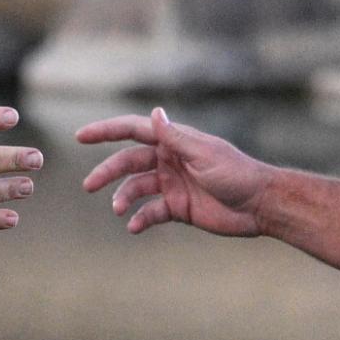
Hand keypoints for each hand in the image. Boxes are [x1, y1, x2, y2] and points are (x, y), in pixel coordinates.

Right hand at [76, 107, 276, 235]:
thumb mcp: (204, 154)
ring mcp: (172, 184)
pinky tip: (134, 226)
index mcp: (174, 141)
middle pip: (128, 162)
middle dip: (107, 172)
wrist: (259, 205)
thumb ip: (175, 137)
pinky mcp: (177, 207)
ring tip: (117, 209)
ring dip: (123, 198)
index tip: (80, 136)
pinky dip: (139, 219)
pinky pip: (151, 212)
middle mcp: (169, 160)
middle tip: (89, 186)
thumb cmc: (236, 173)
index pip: (133, 131)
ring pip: (136, 188)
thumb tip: (153, 112)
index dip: (106, 131)